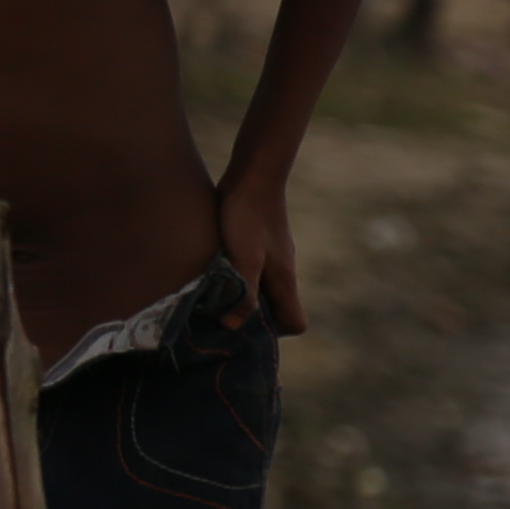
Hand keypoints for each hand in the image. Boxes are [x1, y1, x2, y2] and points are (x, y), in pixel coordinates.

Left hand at [214, 175, 306, 333]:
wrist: (253, 176)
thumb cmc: (248, 217)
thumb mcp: (244, 259)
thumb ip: (242, 293)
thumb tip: (232, 325)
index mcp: (285, 282)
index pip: (296, 323)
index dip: (275, 332)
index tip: (246, 327)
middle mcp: (282, 274)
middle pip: (278, 309)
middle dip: (254, 317)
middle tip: (221, 313)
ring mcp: (271, 259)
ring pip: (263, 290)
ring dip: (242, 297)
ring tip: (214, 292)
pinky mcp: (258, 245)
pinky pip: (252, 272)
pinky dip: (238, 278)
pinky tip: (215, 267)